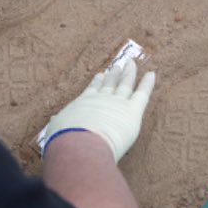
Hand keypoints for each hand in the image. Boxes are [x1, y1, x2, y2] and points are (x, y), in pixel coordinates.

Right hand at [39, 58, 155, 161]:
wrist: (79, 143)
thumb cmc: (65, 140)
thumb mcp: (57, 128)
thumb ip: (59, 122)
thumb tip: (54, 119)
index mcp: (83, 104)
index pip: (92, 91)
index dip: (97, 83)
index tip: (100, 75)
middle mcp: (100, 100)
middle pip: (109, 84)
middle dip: (114, 75)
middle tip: (117, 67)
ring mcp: (117, 103)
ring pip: (125, 85)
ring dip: (129, 74)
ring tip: (132, 64)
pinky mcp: (132, 111)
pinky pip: (142, 94)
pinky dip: (147, 84)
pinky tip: (152, 74)